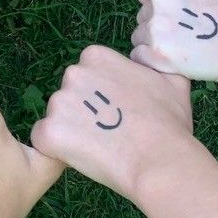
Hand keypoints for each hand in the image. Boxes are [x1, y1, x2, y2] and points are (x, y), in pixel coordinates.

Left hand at [31, 46, 191, 201]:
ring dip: (72, 133)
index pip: (87, 75)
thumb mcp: (172, 80)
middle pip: (70, 96)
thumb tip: (146, 58)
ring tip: (101, 149)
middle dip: (84, 113)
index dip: (100, 97)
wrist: (159, 160)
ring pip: (58, 119)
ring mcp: (57, 102)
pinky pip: (44, 141)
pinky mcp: (48, 132)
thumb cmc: (169, 122)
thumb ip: (154, 63)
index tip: (118, 112)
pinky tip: (82, 158)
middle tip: (110, 132)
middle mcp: (73, 73)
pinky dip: (57, 150)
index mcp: (96, 56)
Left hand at [131, 0, 217, 89]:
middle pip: (142, 15)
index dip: (157, 6)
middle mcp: (158, 1)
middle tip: (180, 36)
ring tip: (179, 49)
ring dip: (152, 43)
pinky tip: (170, 61)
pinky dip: (150, 60)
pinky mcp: (156, 54)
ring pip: (138, 36)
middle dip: (156, 25)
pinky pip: (138, 56)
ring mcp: (155, 28)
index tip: (172, 17)